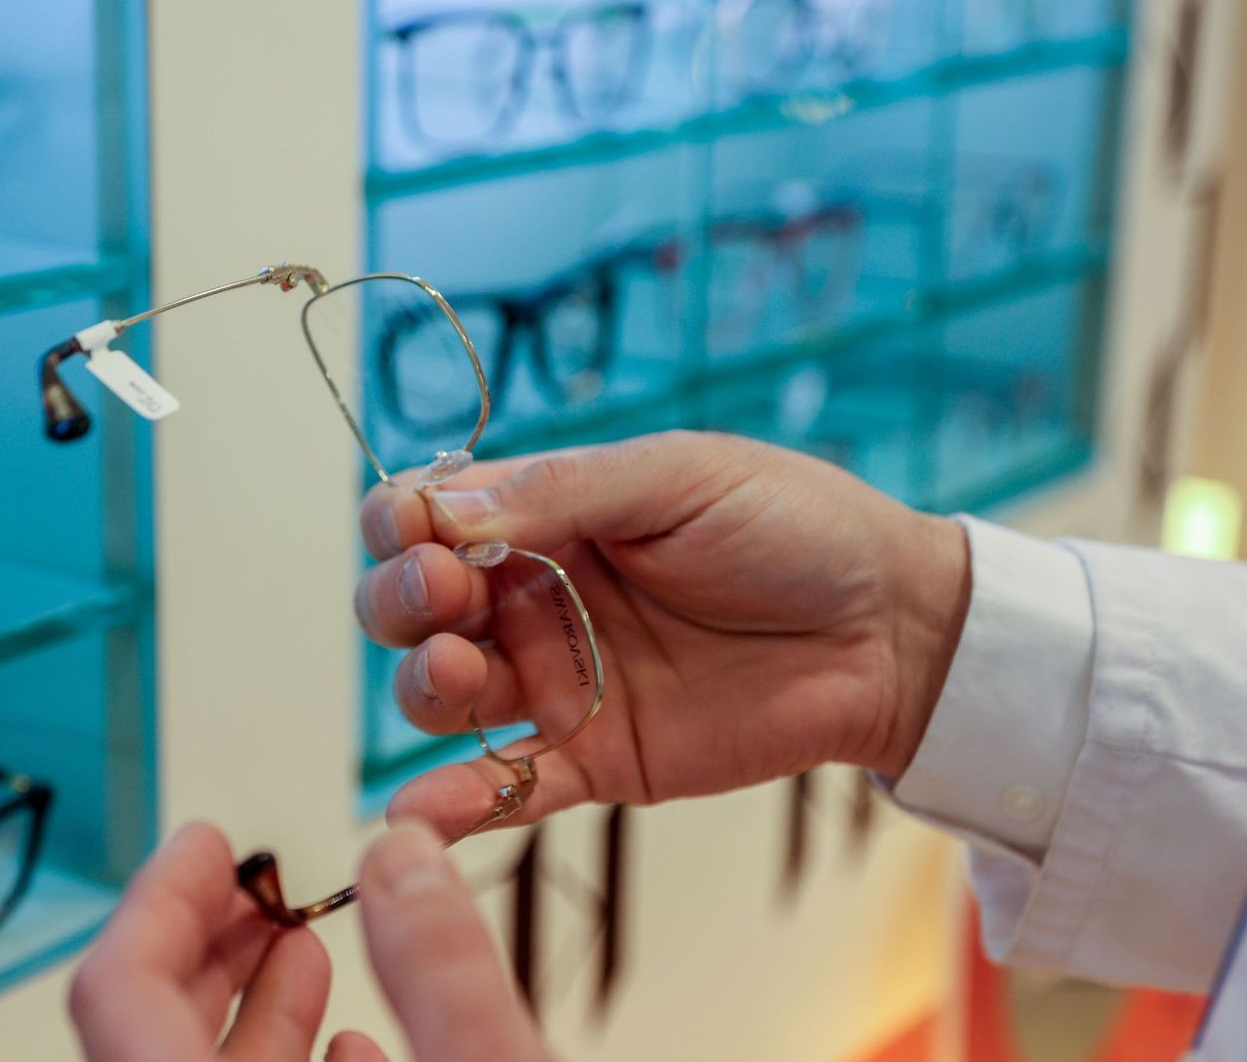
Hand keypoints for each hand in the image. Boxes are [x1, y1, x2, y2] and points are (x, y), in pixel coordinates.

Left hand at [70, 821, 545, 1060]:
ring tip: (300, 937)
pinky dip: (282, 1060)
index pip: (118, 993)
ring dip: (248, 999)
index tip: (204, 843)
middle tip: (253, 880)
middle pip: (144, 1025)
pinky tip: (348, 1041)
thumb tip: (402, 859)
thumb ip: (444, 971)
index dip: (158, 897)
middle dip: (208, 938)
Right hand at [354, 430, 970, 836]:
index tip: (422, 533)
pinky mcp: (597, 759)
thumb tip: (442, 511)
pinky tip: (415, 814)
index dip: (402, 524)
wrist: (890, 629)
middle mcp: (533, 597)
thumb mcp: (678, 477)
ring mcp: (560, 681)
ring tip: (455, 668)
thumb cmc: (793, 526)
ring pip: (443, 694)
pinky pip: (509, 785)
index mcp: (544, 515)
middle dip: (400, 599)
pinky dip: (453, 803)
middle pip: (412, 607)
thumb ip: (560, 491)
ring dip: (423, 684)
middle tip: (443, 592)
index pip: (425, 516)